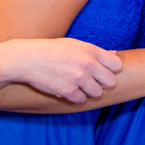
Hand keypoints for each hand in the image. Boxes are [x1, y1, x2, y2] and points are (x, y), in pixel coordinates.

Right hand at [0, 37, 123, 102]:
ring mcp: (78, 78)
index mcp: (91, 50)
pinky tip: (66, 89)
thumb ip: (95, 51)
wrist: (27, 59)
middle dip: (102, 83)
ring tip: (77, 84)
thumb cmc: (52, 50)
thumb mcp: (75, 44)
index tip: (102, 71)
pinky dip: (75, 97)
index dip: (111, 70)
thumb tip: (115, 55)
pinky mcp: (68, 91)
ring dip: (88, 91)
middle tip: (91, 80)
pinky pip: (81, 100)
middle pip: (111, 82)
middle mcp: (87, 64)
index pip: (117, 65)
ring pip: (97, 93)